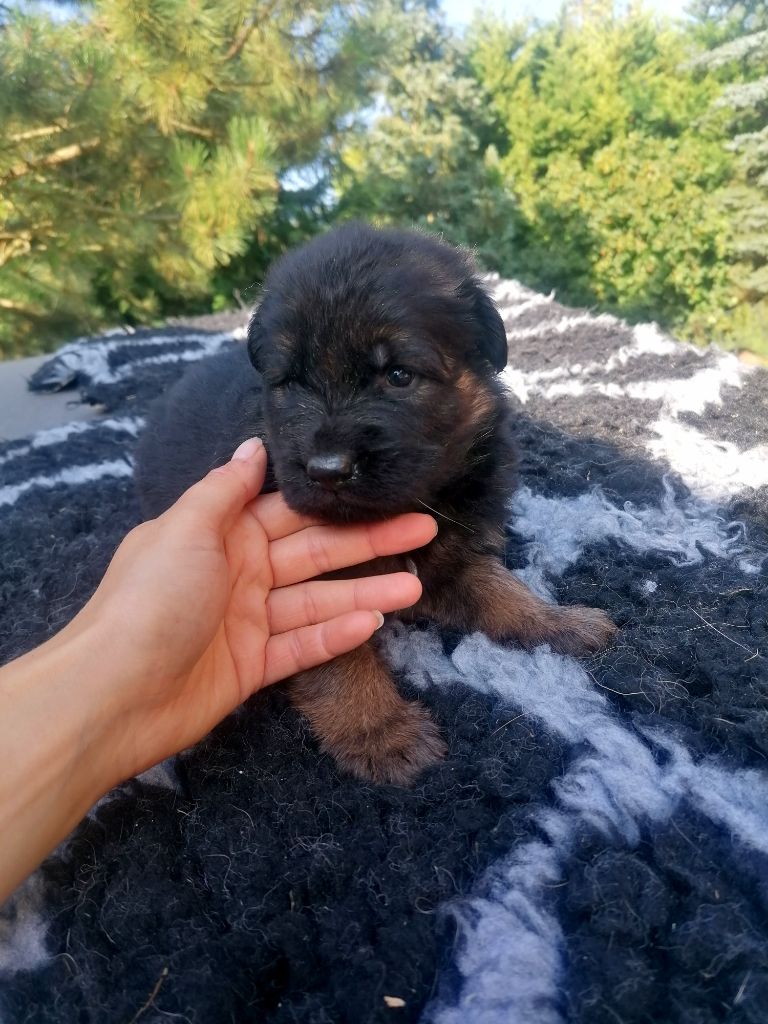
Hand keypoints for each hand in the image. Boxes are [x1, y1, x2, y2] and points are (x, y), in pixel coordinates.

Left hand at [66, 437, 435, 780]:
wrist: (114, 693)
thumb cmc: (149, 599)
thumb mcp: (185, 529)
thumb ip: (227, 488)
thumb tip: (254, 445)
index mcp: (222, 533)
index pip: (292, 511)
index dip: (339, 503)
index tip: (384, 491)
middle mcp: (240, 572)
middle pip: (315, 553)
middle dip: (369, 542)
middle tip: (423, 530)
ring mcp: (249, 621)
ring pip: (317, 601)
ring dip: (365, 592)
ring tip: (414, 586)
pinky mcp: (253, 665)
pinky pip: (302, 645)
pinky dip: (336, 635)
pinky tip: (373, 623)